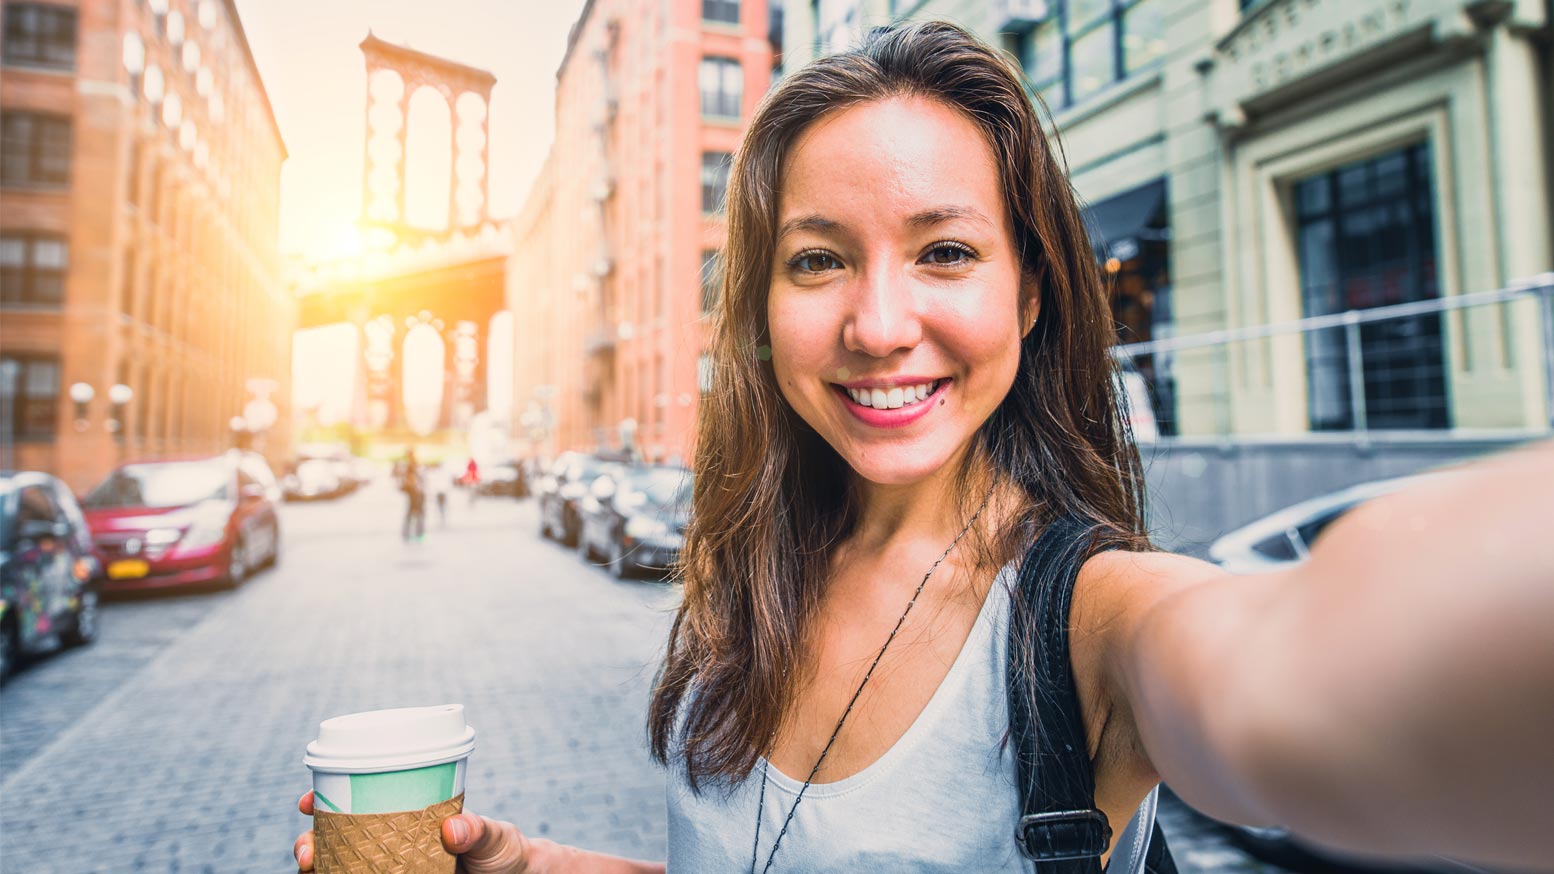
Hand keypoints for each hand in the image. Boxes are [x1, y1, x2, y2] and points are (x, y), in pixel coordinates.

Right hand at [293, 790, 538, 873]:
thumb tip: (453, 830)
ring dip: (320, 868)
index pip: (357, 802)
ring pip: (342, 867)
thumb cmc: (503, 851)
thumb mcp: (494, 837)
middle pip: (336, 840)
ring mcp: (391, 868)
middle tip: (306, 851)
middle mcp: (391, 843)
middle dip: (311, 843)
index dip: (323, 801)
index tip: (306, 803)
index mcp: (406, 816)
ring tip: (312, 870)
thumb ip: (479, 830)